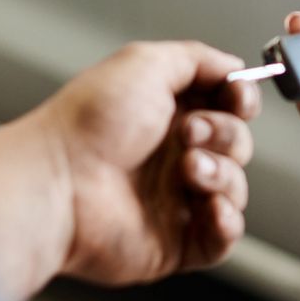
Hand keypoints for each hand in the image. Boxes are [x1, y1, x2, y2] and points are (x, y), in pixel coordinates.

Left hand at [31, 41, 260, 285]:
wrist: (59, 183)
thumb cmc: (89, 124)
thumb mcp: (145, 63)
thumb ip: (198, 59)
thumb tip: (236, 68)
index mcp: (167, 113)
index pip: (228, 106)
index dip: (241, 102)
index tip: (237, 99)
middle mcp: (173, 155)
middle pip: (237, 144)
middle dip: (225, 135)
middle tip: (189, 134)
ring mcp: (175, 199)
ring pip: (235, 188)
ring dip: (222, 175)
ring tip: (188, 170)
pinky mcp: (175, 242)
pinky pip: (222, 238)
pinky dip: (227, 223)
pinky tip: (210, 207)